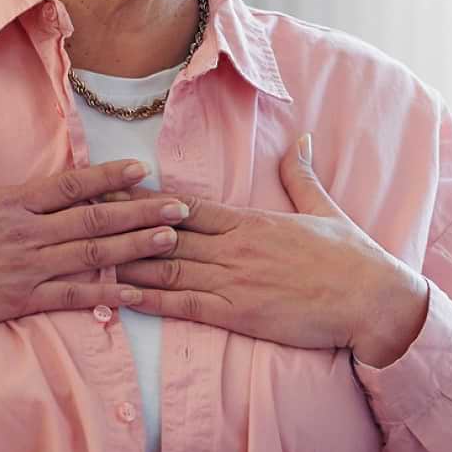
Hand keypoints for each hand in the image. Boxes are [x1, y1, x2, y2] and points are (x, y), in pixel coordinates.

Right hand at [0, 88, 199, 333]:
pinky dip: (107, 295)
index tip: (143, 168)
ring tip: (173, 240)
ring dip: (136, 248)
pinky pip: (73, 298)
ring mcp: (27, 270)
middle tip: (182, 207)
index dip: (110, 175)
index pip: (71, 185)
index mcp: (9, 203)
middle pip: (95, 219)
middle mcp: (26, 235)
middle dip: (142, 211)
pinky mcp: (21, 300)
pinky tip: (137, 293)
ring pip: (93, 255)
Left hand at [113, 134, 434, 366]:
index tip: (112, 189)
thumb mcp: (324, 208)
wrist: (372, 299)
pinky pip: (184, 305)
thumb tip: (302, 138)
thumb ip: (302, 174)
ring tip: (85, 256)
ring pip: (166, 267)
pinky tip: (120, 298)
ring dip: (125, 262)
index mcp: (251, 220)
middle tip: (79, 218)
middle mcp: (235, 246)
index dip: (145, 199)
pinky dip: (149, 300)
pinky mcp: (238, 313)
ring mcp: (233, 280)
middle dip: (121, 226)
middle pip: (164, 234)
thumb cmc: (352, 257)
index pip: (187, 207)